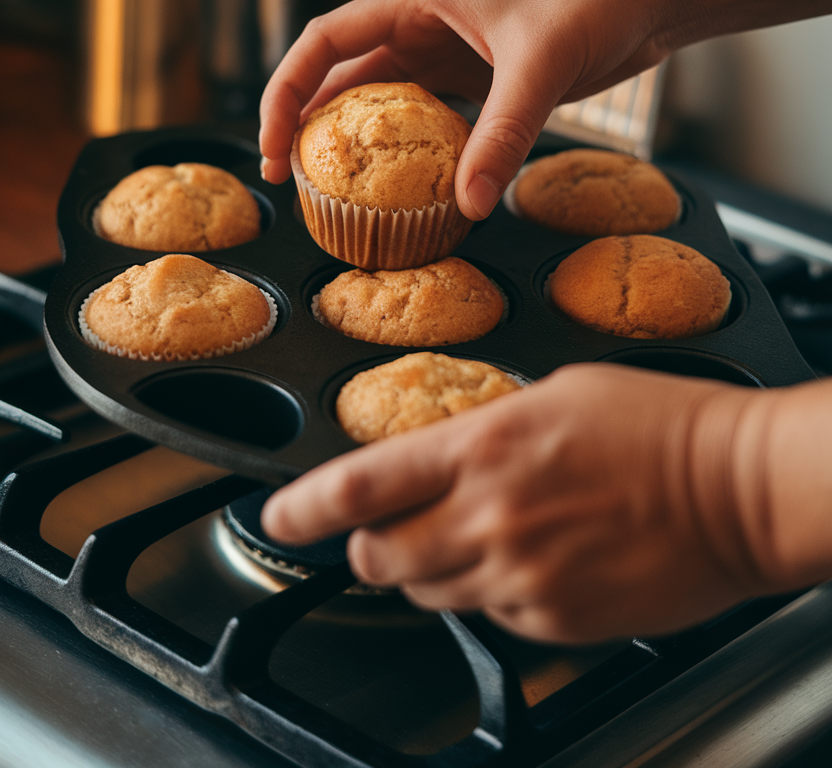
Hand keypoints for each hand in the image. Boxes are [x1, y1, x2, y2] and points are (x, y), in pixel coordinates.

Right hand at [259, 0, 670, 218]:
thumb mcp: (540, 65)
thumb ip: (502, 134)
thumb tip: (468, 203)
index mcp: (420, 0)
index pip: (325, 41)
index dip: (287, 90)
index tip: (273, 144)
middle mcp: (427, 25)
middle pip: (346, 76)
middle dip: (312, 125)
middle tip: (293, 182)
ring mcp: (456, 53)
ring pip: (389, 102)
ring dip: (364, 144)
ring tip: (340, 193)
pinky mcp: (487, 80)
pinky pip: (437, 120)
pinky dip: (421, 152)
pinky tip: (416, 188)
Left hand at [261, 363, 777, 642]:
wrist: (734, 488)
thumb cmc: (658, 423)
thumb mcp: (554, 395)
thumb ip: (483, 432)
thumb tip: (442, 460)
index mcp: (483, 445)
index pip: (360, 486)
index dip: (304, 508)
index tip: (277, 517)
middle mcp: (488, 516)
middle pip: (378, 555)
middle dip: (367, 546)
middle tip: (382, 531)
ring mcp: (519, 576)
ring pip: (428, 592)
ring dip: (428, 568)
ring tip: (479, 532)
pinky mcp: (553, 622)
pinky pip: (491, 615)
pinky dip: (491, 591)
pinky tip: (535, 557)